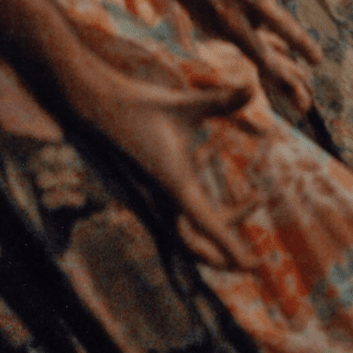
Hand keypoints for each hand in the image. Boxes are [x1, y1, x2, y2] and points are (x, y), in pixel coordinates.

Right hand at [56, 45, 261, 269]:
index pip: (210, 228)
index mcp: (175, 188)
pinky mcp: (152, 180)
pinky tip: (215, 145)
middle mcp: (163, 198)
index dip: (233, 249)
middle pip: (195, 244)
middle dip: (224, 255)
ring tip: (257, 197)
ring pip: (191, 221)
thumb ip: (222, 100)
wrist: (95, 103)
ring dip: (222, 218)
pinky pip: (182, 197)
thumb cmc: (141, 106)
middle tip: (253, 262)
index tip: (253, 267)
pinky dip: (204, 183)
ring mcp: (156, 193)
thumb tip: (253, 85)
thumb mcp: (187, 104)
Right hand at [144, 0, 323, 110]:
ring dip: (276, 77)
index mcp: (250, 2)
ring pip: (254, 57)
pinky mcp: (212, 29)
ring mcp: (222, 29)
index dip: (301, 44)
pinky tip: (273, 70)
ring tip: (298, 100)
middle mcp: (236, 22)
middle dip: (286, 83)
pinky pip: (241, 46)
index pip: (281, 28)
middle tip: (305, 106)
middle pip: (264, 60)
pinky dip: (257, 58)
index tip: (319, 61)